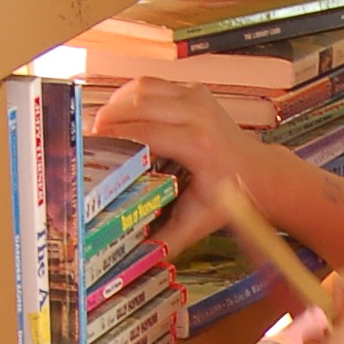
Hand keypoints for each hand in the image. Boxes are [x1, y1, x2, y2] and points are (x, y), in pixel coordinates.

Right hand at [90, 76, 306, 259]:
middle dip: (107, 118)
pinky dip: (129, 96)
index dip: (114, 136)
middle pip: (138, 104)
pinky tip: (118, 114)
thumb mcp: (198, 220)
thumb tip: (136, 258)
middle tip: (86, 137)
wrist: (257, 171)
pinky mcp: (192, 90)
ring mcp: (196, 97)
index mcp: (198, 145)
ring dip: (115, 104)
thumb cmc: (228, 196)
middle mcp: (198, 115)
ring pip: (141, 89)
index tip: (89, 145)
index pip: (145, 133)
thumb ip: (167, 239)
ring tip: (99, 126)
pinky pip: (150, 85)